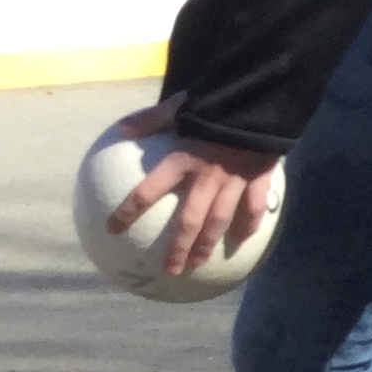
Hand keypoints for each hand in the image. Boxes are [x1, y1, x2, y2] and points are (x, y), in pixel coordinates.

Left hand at [106, 102, 281, 277]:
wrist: (258, 100)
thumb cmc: (215, 102)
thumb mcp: (178, 105)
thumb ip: (150, 119)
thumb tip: (121, 129)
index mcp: (182, 160)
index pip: (149, 190)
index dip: (129, 211)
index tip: (113, 229)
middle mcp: (206, 177)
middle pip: (189, 221)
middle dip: (177, 248)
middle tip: (168, 271)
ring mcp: (234, 181)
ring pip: (220, 221)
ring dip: (207, 246)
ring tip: (197, 264)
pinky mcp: (258, 179)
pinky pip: (254, 208)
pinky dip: (249, 225)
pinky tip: (242, 240)